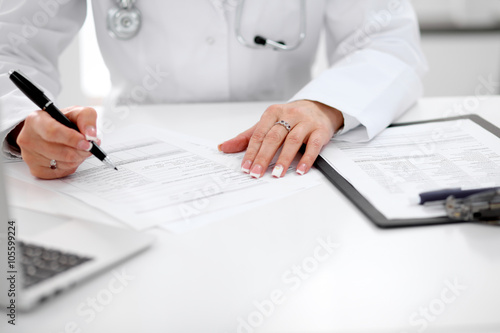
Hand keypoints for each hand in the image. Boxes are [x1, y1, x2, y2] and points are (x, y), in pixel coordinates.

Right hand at [14, 106, 98, 178]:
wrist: (48, 132)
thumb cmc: (62, 122)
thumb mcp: (76, 112)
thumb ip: (86, 118)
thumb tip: (90, 134)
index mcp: (35, 120)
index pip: (53, 132)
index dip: (72, 139)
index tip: (87, 143)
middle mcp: (28, 138)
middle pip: (62, 152)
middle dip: (81, 151)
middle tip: (90, 147)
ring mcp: (29, 156)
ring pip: (64, 163)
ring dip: (78, 158)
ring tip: (78, 149)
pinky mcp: (35, 169)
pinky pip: (61, 172)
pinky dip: (71, 166)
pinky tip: (69, 157)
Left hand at [218, 100, 343, 177]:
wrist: (319, 108)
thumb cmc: (290, 119)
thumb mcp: (268, 124)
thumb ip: (247, 137)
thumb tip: (224, 147)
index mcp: (273, 113)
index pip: (259, 134)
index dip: (251, 152)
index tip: (246, 167)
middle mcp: (289, 115)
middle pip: (274, 137)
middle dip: (264, 157)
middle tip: (257, 173)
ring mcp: (306, 122)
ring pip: (293, 141)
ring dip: (284, 159)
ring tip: (276, 174)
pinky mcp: (320, 131)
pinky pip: (313, 145)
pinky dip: (307, 159)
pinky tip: (300, 170)